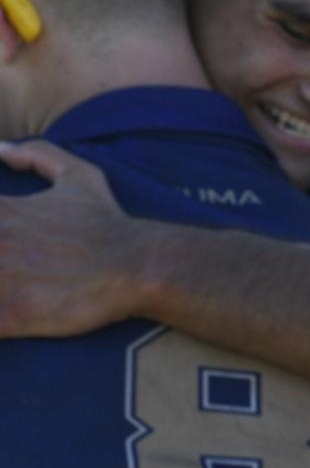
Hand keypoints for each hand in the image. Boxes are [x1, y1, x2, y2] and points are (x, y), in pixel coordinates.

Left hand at [0, 141, 145, 336]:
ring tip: (4, 285)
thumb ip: (37, 154)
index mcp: (0, 213)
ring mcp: (0, 282)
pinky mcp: (11, 317)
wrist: (137, 265)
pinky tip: (5, 315)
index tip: (2, 241)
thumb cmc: (106, 223)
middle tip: (2, 264)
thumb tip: (2, 150)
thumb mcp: (79, 175)